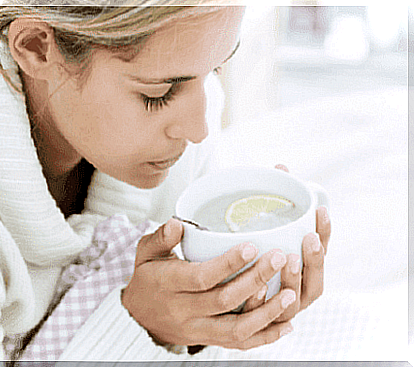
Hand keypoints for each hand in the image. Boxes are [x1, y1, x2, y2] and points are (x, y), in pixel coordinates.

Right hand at [122, 218, 295, 349]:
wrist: (139, 316)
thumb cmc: (147, 278)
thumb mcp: (145, 253)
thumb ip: (161, 238)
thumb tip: (177, 223)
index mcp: (168, 284)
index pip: (201, 277)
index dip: (227, 263)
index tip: (251, 246)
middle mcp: (184, 311)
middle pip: (224, 300)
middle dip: (255, 279)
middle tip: (279, 258)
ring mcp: (197, 330)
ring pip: (236, 328)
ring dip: (266, 312)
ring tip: (291, 294)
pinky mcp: (208, 340)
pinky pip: (239, 344)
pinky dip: (265, 337)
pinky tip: (286, 325)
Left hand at [243, 164, 330, 321]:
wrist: (221, 290)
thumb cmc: (251, 254)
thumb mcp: (262, 227)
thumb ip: (273, 200)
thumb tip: (281, 167)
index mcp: (302, 268)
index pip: (322, 251)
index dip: (326, 232)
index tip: (320, 211)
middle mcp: (296, 290)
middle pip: (315, 281)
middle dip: (315, 259)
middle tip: (307, 238)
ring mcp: (280, 309)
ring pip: (294, 302)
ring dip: (293, 282)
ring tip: (286, 258)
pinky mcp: (260, 323)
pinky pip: (266, 320)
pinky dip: (264, 306)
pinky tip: (257, 289)